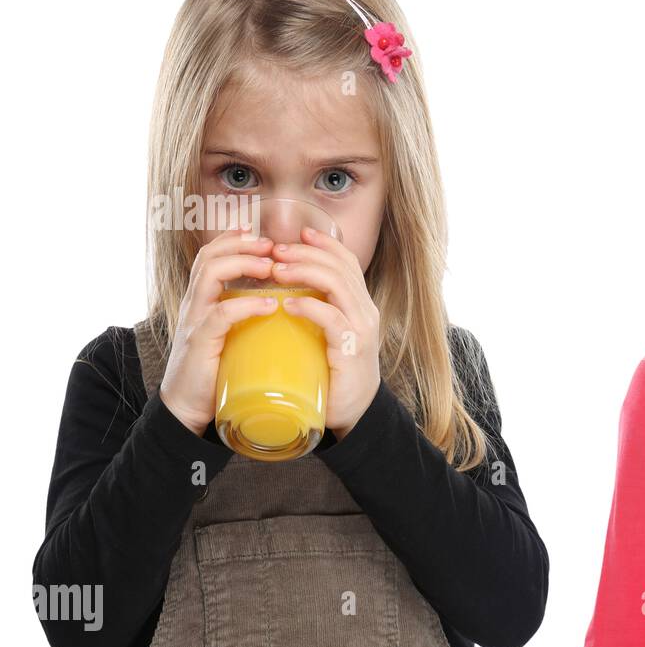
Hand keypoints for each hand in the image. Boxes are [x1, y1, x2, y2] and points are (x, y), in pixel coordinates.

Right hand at [159, 225, 276, 436]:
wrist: (188, 406)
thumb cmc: (216, 370)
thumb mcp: (231, 334)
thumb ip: (245, 315)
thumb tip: (282, 302)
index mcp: (201, 299)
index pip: (211, 255)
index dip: (234, 240)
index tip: (263, 237)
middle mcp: (194, 303)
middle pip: (209, 256)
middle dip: (241, 244)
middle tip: (271, 245)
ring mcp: (194, 321)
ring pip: (210, 274)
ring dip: (243, 264)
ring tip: (271, 267)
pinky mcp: (200, 343)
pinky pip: (220, 315)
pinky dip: (246, 305)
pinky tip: (269, 304)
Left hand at [269, 225, 380, 439]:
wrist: (352, 413)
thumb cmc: (333, 373)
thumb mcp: (328, 334)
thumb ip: (316, 311)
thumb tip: (284, 289)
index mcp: (360, 305)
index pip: (347, 262)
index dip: (325, 244)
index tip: (299, 233)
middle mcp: (366, 311)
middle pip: (340, 267)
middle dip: (306, 253)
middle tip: (276, 250)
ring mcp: (361, 329)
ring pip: (337, 284)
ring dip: (304, 272)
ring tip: (276, 270)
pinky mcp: (351, 349)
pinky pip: (332, 318)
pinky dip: (309, 306)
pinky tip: (288, 303)